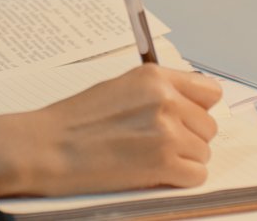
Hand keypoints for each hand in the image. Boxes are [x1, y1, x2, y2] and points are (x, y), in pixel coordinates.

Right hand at [17, 64, 222, 194]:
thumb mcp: (120, 88)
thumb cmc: (74, 121)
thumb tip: (188, 108)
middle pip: (208, 126)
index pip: (209, 92)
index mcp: (154, 77)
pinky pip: (197, 175)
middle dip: (189, 137)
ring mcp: (167, 132)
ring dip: (183, 160)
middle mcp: (165, 100)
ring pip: (203, 152)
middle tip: (157, 144)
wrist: (47, 148)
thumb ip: (157, 93)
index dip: (198, 108)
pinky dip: (179, 179)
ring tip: (148, 159)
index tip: (186, 118)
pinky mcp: (163, 164)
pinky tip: (153, 174)